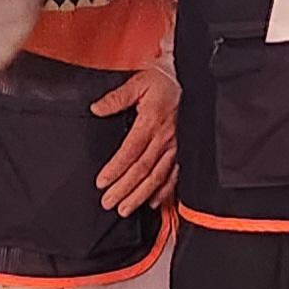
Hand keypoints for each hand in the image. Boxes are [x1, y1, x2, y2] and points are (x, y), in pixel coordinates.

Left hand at [90, 68, 178, 216]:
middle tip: (108, 203)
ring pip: (157, 177)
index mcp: (151, 122)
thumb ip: (117, 97)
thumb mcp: (138, 82)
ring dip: (141, 195)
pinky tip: (154, 203)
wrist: (191, 80)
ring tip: (125, 208)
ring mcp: (176, 147)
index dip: (116, 169)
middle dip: (125, 189)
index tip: (102, 182)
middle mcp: (165, 138)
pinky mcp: (184, 151)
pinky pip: (175, 176)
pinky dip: (165, 191)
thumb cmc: (163, 82)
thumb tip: (97, 108)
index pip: (130, 151)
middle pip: (142, 170)